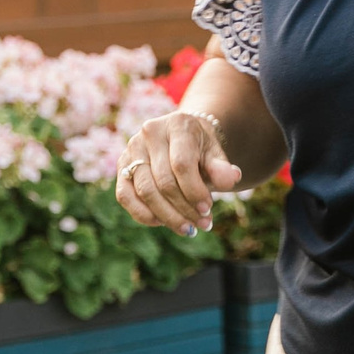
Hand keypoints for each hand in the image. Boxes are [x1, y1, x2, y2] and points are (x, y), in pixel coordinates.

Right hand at [114, 110, 241, 233]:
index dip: (194, 191)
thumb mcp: (215, 153)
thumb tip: (232, 178)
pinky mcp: (121, 166)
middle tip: (203, 224)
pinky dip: (143, 214)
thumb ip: (222, 167)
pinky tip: (162, 223)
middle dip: (184, 208)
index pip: (182, 164)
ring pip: (145, 191)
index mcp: (177, 125)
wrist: (181, 137)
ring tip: (187, 228)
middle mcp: (149, 133)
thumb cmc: (200, 148)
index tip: (208, 210)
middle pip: (164, 181)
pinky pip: (125, 196)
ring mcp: (131, 149)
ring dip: (167, 216)